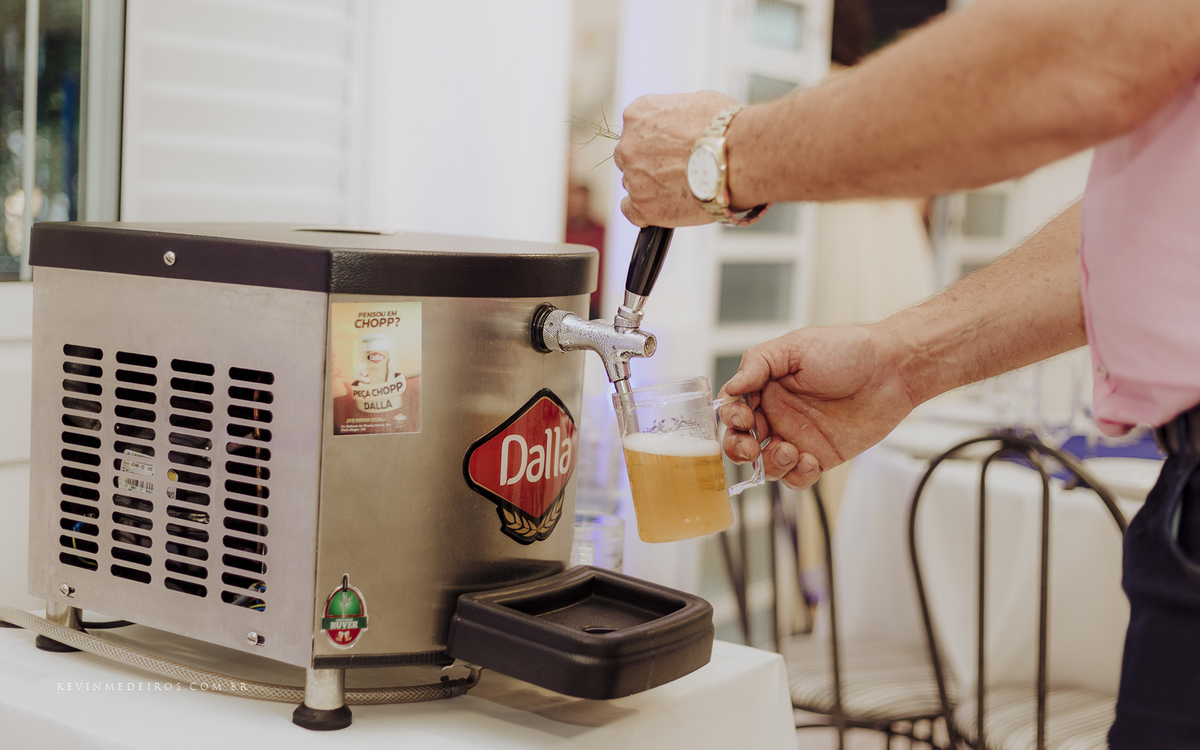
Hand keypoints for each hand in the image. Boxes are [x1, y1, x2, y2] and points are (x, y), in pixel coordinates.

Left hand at [614, 91, 739, 226]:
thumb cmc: (725, 129)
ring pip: (634, 184)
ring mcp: (633, 177)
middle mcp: (629, 145)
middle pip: (631, 157)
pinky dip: (645, 212)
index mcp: (639, 114)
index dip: (656, 141)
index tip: (670, 149)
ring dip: (652, 187)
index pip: (636, 129)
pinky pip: (631, 211)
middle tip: (676, 170)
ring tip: (681, 189)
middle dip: (650, 163)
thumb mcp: (700, 102)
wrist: (736, 158)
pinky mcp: (642, 205)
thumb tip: (687, 121)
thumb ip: (680, 114)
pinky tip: (663, 208)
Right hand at [718, 325, 916, 488]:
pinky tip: (810, 461)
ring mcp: (798, 437)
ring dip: (770, 464)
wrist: (891, 369)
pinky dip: (797, 476)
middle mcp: (778, 414)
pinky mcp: (821, 455)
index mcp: (767, 386)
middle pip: (742, 441)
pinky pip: (797, 477)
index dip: (732, 418)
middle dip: (739, 449)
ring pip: (767, 464)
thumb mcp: (795, 346)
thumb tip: (730, 388)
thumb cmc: (846, 349)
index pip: (734, 409)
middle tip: (753, 448)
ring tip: (791, 452)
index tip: (745, 418)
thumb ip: (758, 364)